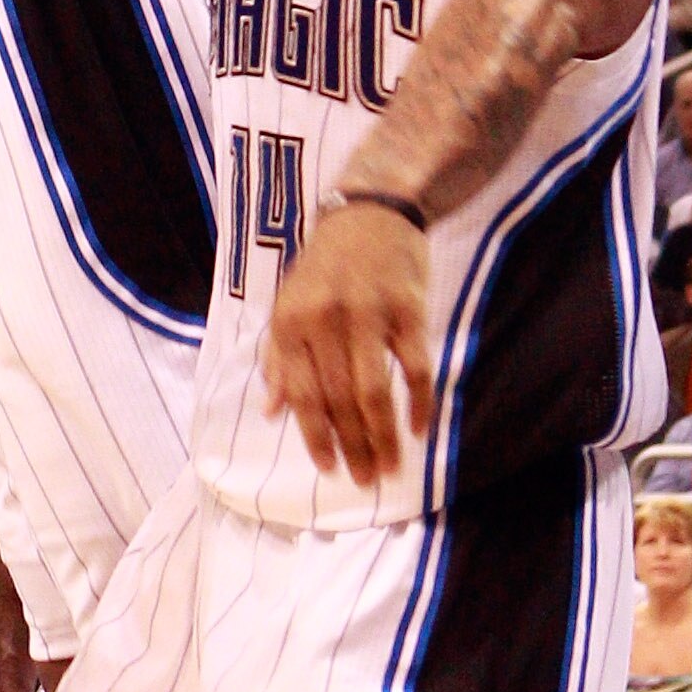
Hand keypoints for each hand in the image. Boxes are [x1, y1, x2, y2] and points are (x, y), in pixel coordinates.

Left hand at [259, 198, 433, 484]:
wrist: (371, 211)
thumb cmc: (325, 265)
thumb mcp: (288, 304)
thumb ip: (279, 359)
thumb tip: (272, 412)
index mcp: (291, 323)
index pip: (303, 394)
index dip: (315, 436)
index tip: (328, 469)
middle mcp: (325, 320)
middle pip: (339, 399)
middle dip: (352, 446)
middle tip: (364, 480)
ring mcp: (368, 313)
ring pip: (374, 390)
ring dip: (382, 435)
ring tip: (389, 468)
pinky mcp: (408, 308)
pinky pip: (415, 366)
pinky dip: (419, 402)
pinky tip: (419, 430)